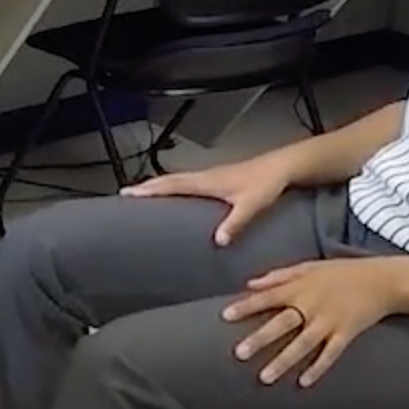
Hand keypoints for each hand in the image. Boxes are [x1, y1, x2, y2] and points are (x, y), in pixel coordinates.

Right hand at [120, 152, 295, 245]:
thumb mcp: (251, 205)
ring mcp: (211, 176)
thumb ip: (235, 223)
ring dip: (159, 185)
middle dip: (147, 187)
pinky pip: (187, 182)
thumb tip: (218, 241)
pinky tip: (174, 194)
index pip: (172, 184)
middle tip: (126, 193)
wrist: (283, 167)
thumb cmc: (267, 183)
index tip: (129, 193)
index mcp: (208, 181)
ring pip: (177, 179)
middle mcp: (206, 176)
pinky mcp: (217, 179)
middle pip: (169, 180)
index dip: (150, 189)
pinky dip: (173, 186)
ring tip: (142, 193)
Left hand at [220, 258, 399, 386]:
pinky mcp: (346, 333)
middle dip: (260, 339)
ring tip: (264, 377)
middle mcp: (312, 304)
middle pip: (282, 324)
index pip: (268, 297)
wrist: (381, 280)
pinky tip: (303, 382)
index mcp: (300, 287)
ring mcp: (329, 321)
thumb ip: (278, 276)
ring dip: (283, 361)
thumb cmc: (341, 272)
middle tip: (239, 354)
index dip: (246, 306)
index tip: (225, 316)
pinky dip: (317, 368)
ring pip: (302, 344)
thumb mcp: (308, 267)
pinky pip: (330, 354)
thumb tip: (249, 284)